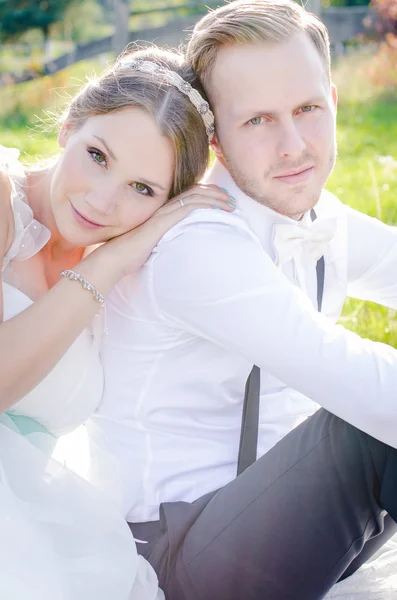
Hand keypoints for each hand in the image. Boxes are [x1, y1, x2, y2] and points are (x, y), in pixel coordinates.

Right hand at [104, 184, 235, 276]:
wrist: (115, 258)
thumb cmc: (130, 255)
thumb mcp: (153, 244)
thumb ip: (164, 240)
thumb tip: (175, 247)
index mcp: (162, 212)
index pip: (188, 195)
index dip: (207, 194)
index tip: (222, 200)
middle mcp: (164, 208)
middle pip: (195, 191)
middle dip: (216, 193)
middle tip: (231, 200)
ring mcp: (164, 213)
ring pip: (195, 196)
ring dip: (216, 199)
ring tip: (231, 205)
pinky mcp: (164, 221)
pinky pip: (189, 207)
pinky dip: (206, 205)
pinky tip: (218, 209)